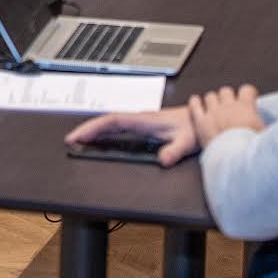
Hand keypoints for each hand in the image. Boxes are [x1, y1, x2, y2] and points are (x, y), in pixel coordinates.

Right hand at [67, 108, 198, 167]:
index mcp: (145, 121)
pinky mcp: (145, 126)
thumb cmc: (196, 127)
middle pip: (107, 121)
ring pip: (112, 123)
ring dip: (95, 129)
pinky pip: (119, 127)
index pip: (113, 121)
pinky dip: (106, 131)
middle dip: (87, 129)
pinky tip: (102, 138)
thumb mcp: (187, 141)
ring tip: (80, 139)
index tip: (79, 135)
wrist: (206, 117)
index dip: (94, 127)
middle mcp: (141, 120)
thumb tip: (162, 160)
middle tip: (71, 140)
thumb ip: (175, 151)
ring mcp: (142, 122)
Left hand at [187, 85, 266, 148]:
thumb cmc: (253, 150)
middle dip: (228, 97)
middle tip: (229, 107)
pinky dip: (195, 102)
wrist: (235, 161)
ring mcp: (213, 113)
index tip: (249, 98)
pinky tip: (196, 102)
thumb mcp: (267, 136)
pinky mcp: (201, 122)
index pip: (247, 90)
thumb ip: (268, 127)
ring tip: (214, 108)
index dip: (248, 93)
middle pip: (226, 91)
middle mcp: (229, 106)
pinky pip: (195, 105)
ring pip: (210, 96)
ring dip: (212, 101)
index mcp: (246, 108)